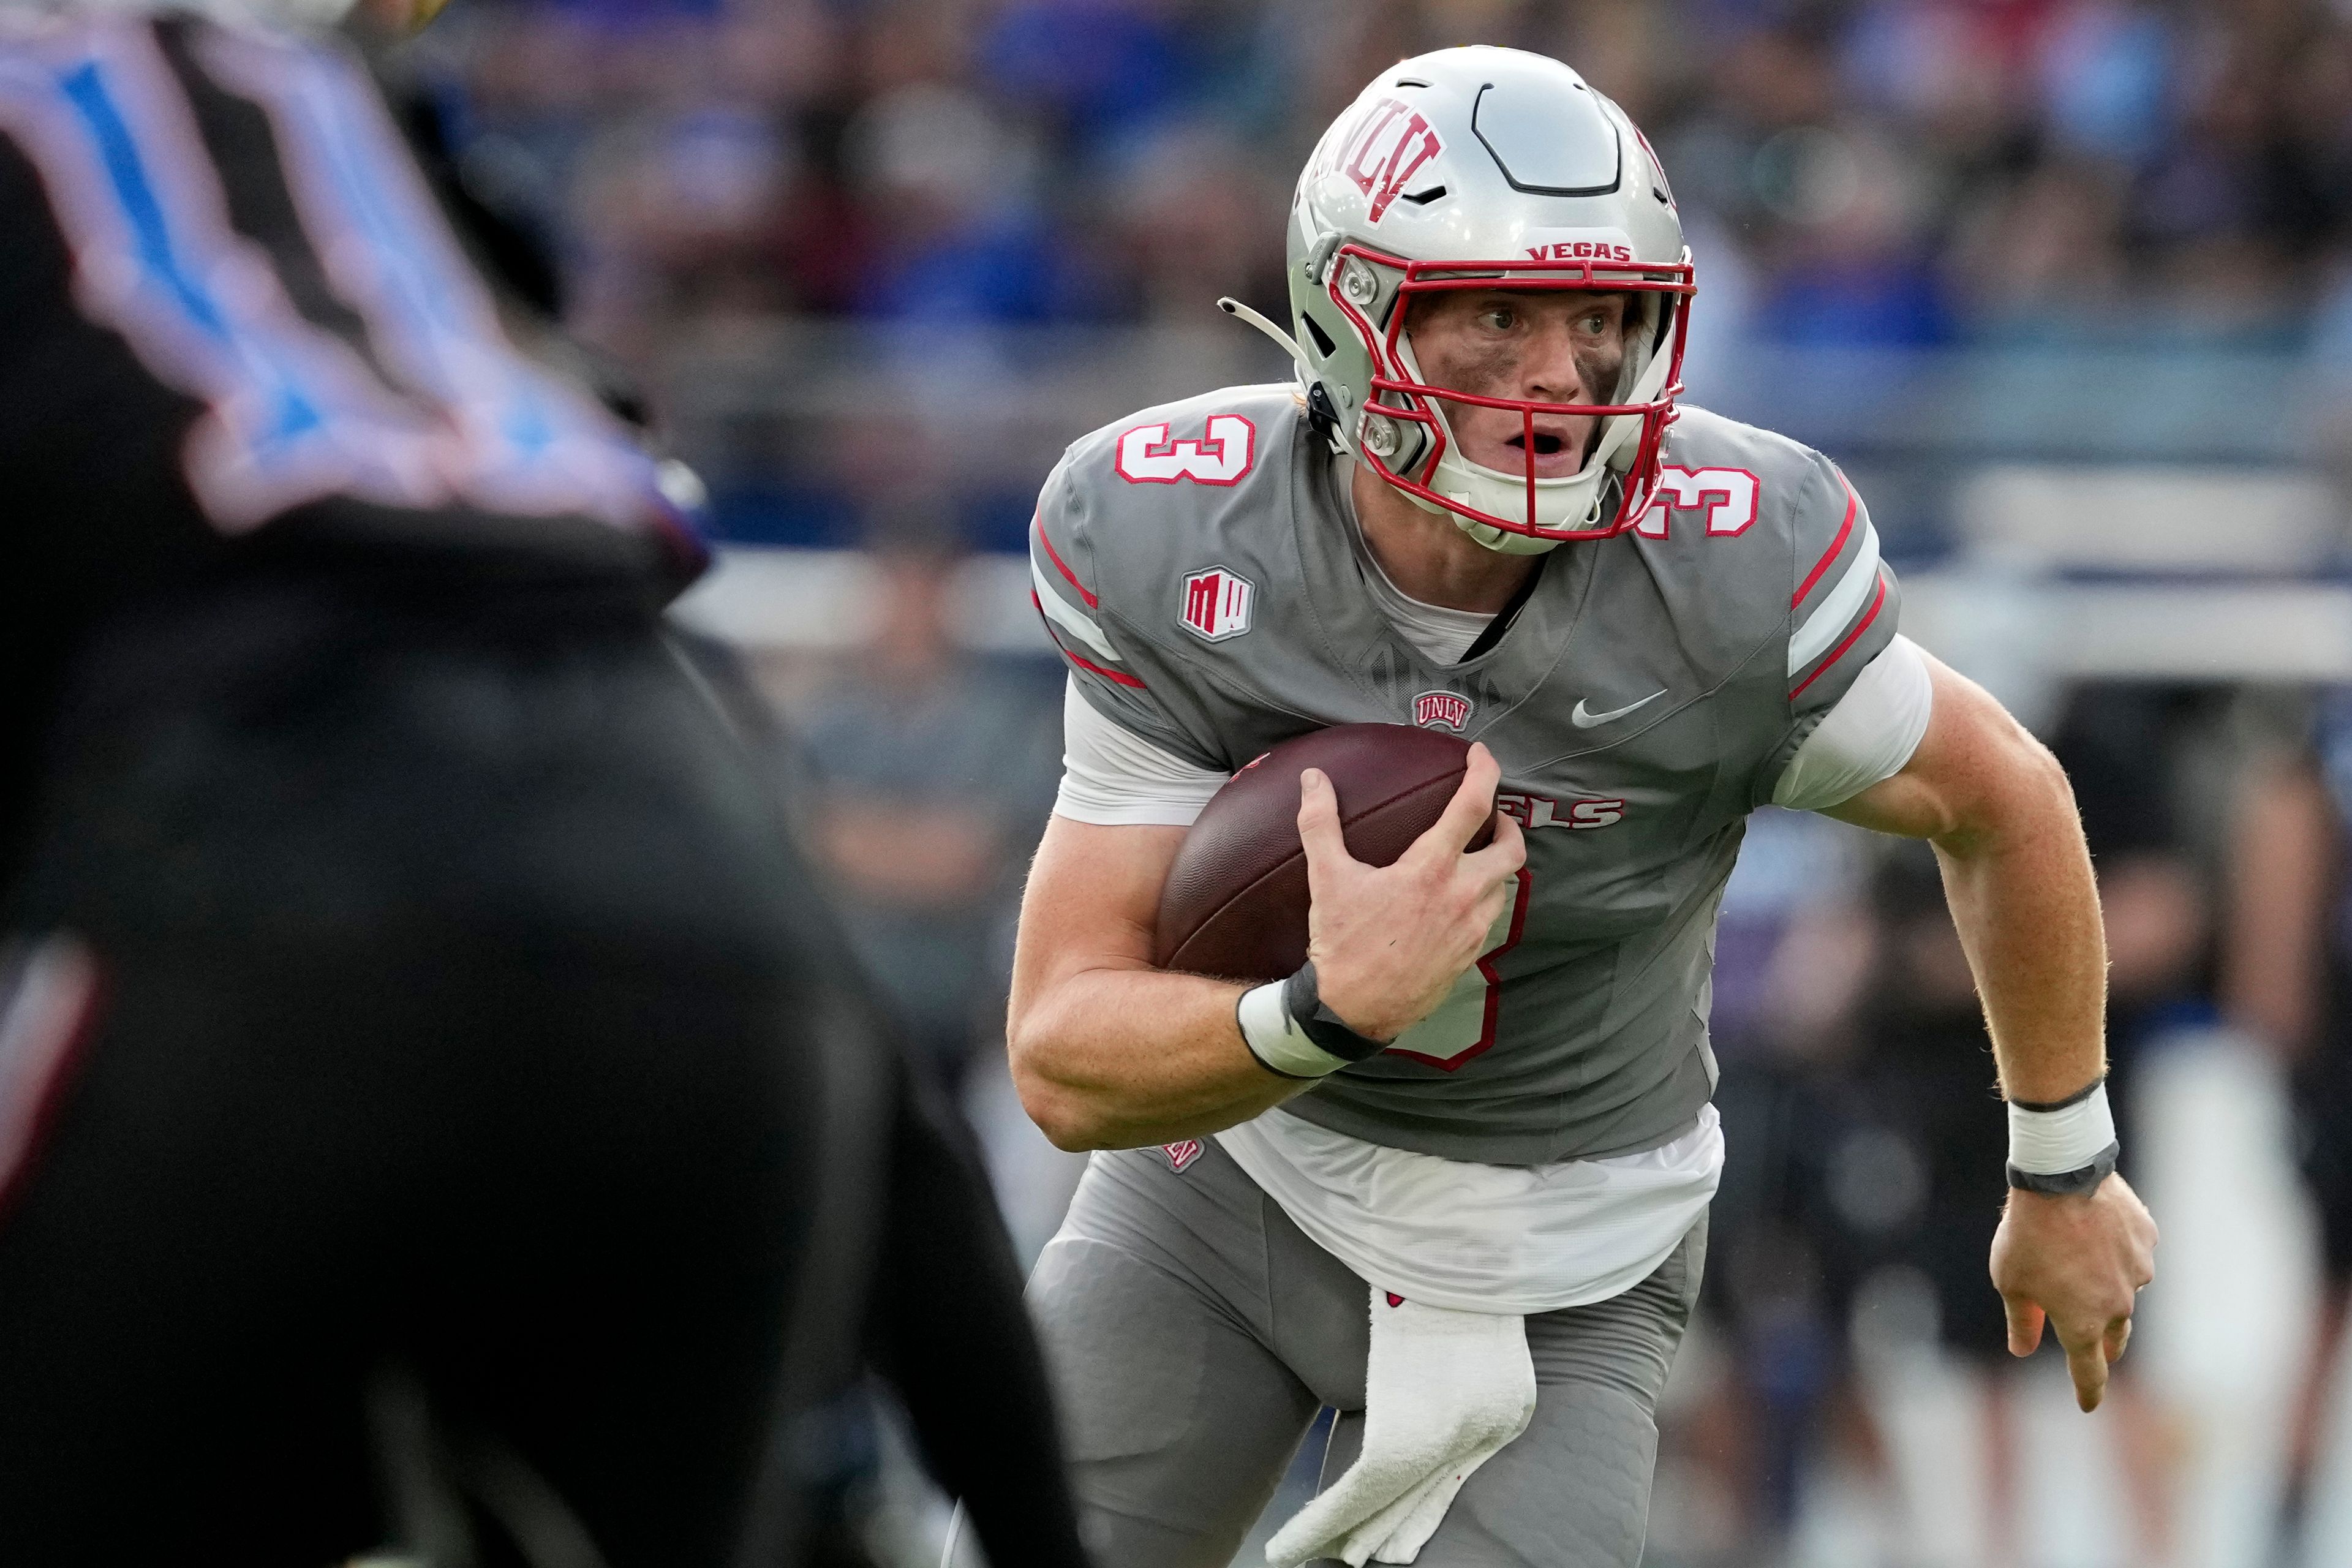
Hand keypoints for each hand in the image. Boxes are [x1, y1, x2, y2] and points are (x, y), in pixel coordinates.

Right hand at [1295, 743, 1525, 1041]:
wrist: (1353, 1010)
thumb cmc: (1342, 943)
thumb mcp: (1326, 878)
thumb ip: (1320, 823)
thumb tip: (1312, 779)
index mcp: (1431, 869)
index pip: (1473, 806)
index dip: (1485, 772)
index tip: (1481, 755)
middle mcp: (1462, 895)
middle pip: (1511, 847)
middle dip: (1507, 824)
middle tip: (1490, 816)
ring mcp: (1471, 929)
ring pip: (1505, 885)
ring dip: (1495, 865)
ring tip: (1473, 858)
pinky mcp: (1470, 956)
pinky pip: (1490, 919)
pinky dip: (1483, 899)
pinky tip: (1458, 902)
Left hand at [1989, 1172, 2157, 1411]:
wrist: (2061, 1178)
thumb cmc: (2028, 1233)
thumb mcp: (2010, 1281)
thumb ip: (2021, 1321)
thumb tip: (2021, 1350)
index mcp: (2083, 1323)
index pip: (2089, 1370)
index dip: (2088, 1390)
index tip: (2088, 1404)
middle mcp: (2118, 1304)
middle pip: (2114, 1335)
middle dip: (2106, 1346)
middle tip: (2102, 1350)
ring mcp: (2138, 1272)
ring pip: (2125, 1290)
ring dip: (2108, 1287)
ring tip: (2085, 1266)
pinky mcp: (2147, 1241)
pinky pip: (2132, 1254)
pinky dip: (2117, 1251)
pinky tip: (2099, 1233)